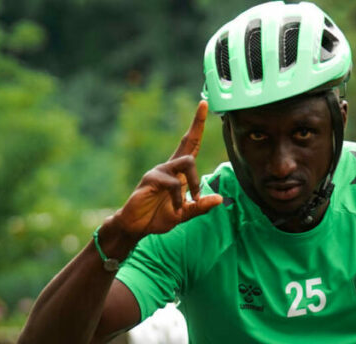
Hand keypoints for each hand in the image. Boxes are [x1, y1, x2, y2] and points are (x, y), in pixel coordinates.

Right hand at [102, 101, 224, 249]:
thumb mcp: (184, 214)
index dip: (197, 126)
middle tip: (204, 105)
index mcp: (178, 173)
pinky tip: (176, 209)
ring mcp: (159, 171)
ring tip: (192, 201)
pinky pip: (173, 183)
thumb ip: (200, 207)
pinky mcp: (151, 179)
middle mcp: (169, 167)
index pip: (190, 145)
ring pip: (187, 163)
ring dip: (195, 183)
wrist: (136, 227)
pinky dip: (179, 199)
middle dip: (197, 123)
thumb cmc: (158, 217)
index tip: (203, 104)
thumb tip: (220, 199)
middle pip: (187, 142)